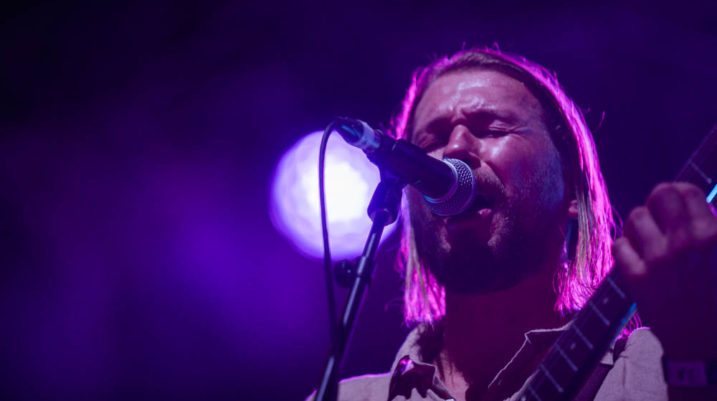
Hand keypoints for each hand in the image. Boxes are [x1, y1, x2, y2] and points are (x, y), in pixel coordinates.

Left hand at [612, 182, 716, 358]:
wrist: (704, 344)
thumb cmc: (716, 298)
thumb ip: (713, 228)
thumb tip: (694, 202)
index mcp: (714, 236)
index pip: (686, 191)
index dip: (678, 194)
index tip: (676, 205)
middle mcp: (686, 243)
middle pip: (659, 194)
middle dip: (657, 203)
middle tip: (659, 218)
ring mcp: (659, 260)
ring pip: (635, 216)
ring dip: (639, 226)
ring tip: (647, 241)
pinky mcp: (637, 278)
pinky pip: (619, 245)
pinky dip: (625, 250)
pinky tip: (636, 259)